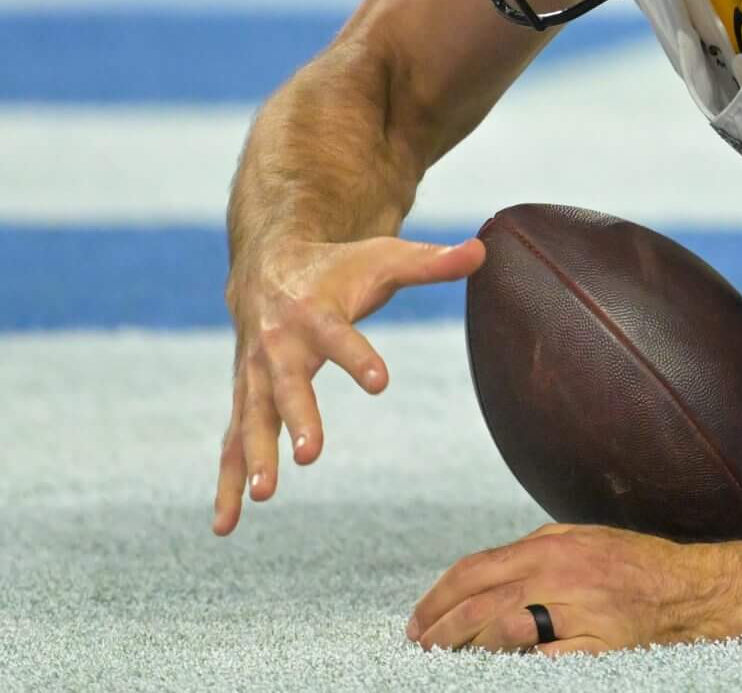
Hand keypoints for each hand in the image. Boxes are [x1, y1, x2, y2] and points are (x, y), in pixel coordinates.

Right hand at [212, 233, 482, 534]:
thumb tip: (483, 249)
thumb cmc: (336, 268)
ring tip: (264, 496)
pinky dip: (226, 484)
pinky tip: (225, 525)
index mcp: (312, 313)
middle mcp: (276, 347)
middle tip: (311, 454)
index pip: (338, 335)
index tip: (380, 380)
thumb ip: (430, 263)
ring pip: (251, 420)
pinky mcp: (245, 400)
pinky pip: (231, 445)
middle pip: (286, 385)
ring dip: (255, 459)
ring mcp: (254, 377)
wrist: (265, 267)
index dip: (358, 356)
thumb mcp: (383, 259)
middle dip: (297, 419)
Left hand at [407, 522, 727, 654]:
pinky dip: (517, 666)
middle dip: (441, 628)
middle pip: (480, 603)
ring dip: (469, 647)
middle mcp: (561, 574)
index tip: (418, 620)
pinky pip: (544, 660)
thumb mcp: (585, 538)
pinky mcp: (596, 644)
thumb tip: (489, 569)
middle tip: (422, 646)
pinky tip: (500, 670)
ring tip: (449, 659)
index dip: (437, 597)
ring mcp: (578, 610)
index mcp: (552, 546)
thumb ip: (538, 548)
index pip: (475, 569)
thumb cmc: (637, 564)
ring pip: (504, 630)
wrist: (692, 590)